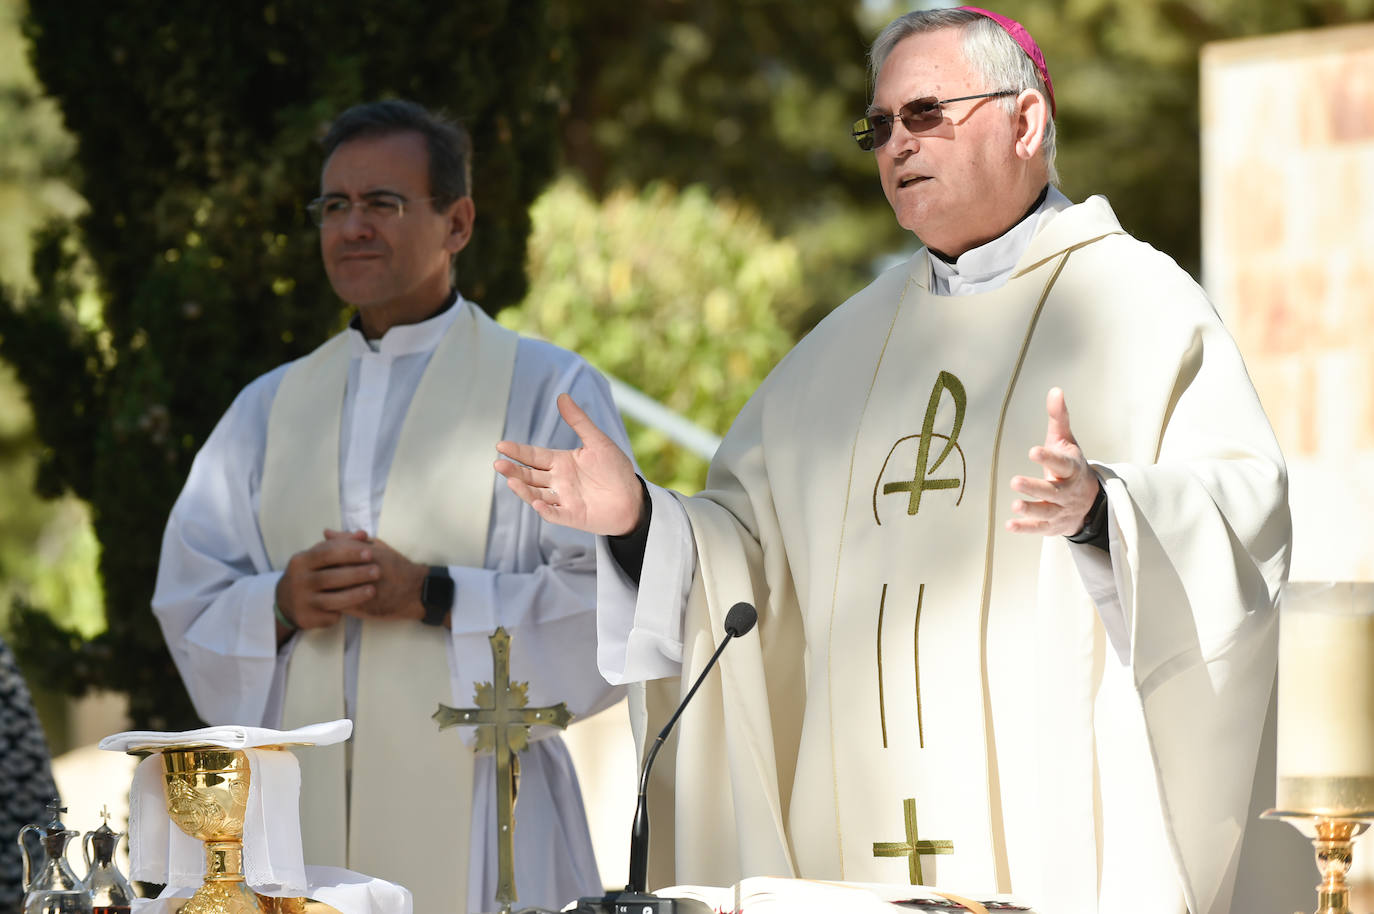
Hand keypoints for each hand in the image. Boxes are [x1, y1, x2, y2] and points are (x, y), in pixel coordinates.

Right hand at [275, 530, 377, 629]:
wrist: (285, 600)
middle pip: (330, 577)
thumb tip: (363, 534)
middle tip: (378, 571)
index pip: (326, 553)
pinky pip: (329, 616)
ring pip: (331, 600)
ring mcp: (301, 601)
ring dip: (354, 595)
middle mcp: (299, 581)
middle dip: (356, 574)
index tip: (370, 553)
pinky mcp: (306, 618)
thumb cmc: (311, 572)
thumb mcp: (319, 556)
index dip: (349, 552)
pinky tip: (357, 610)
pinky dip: (343, 612)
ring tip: (373, 590)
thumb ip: (341, 544)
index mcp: (302, 560)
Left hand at [328, 534, 425, 620]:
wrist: (414, 590)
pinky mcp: (358, 608)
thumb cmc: (396, 565)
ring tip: (322, 585)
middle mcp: (358, 571)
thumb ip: (349, 539)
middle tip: (318, 572)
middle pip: (326, 570)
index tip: (320, 559)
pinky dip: (329, 600)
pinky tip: (329, 597)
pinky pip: (335, 604)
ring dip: (323, 587)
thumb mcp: (376, 546)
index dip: (319, 555)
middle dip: (319, 571)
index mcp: (360, 554)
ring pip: (328, 589)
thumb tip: (326, 532)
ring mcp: (357, 590)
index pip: (328, 552)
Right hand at [494, 393, 642, 535]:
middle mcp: (558, 481)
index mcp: (561, 462)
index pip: (534, 456)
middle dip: (514, 470)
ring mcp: (564, 500)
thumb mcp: (598, 442)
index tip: (501, 445)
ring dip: (523, 489)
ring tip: (510, 481)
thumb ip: (579, 421)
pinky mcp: (573, 516)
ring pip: (537, 494)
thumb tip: (562, 397)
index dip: (518, 451)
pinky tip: (537, 505)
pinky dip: (546, 511)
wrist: (634, 498)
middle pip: (530, 476)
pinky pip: (556, 514)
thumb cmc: (616, 469)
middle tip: (499, 463)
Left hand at [1006, 388, 1100, 536]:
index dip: (1048, 458)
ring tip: (1014, 505)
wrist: (1090, 501)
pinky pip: (1039, 528)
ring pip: (1046, 511)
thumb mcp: (1066, 441)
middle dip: (1036, 488)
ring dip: (1030, 509)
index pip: (1061, 464)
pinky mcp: (1053, 525)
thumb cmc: (1071, 465)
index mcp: (1071, 469)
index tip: (1033, 451)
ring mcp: (1061, 510)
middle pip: (1053, 491)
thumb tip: (1055, 390)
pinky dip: (1025, 528)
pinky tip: (1009, 525)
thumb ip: (1059, 418)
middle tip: (1015, 481)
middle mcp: (1067, 491)